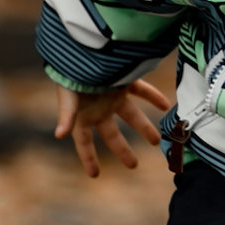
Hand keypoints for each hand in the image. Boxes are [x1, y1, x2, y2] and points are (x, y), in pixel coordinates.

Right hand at [54, 80, 170, 177]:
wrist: (78, 48)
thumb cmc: (68, 73)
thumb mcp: (67, 96)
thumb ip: (66, 115)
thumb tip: (59, 135)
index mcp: (82, 116)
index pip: (84, 143)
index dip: (88, 159)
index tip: (95, 175)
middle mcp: (98, 109)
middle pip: (112, 135)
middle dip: (122, 150)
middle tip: (134, 165)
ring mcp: (112, 96)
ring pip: (131, 115)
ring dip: (144, 127)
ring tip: (157, 140)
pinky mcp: (123, 81)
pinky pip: (142, 91)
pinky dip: (154, 97)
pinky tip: (166, 104)